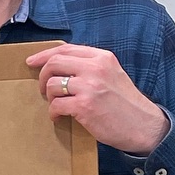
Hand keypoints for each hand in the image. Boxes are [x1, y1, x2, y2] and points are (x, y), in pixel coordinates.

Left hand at [27, 45, 169, 155]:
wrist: (143, 125)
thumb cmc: (125, 102)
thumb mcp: (112, 74)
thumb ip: (90, 66)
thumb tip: (58, 65)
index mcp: (103, 58)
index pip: (65, 49)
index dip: (44, 55)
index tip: (31, 62)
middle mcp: (96, 68)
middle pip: (54, 63)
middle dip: (42, 76)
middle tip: (43, 89)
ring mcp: (89, 87)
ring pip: (52, 84)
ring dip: (49, 96)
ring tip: (57, 104)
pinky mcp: (84, 106)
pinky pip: (55, 105)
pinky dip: (53, 113)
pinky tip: (59, 117)